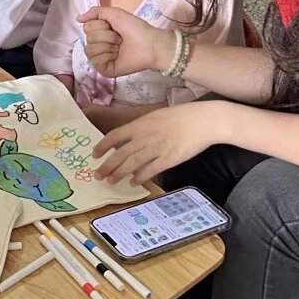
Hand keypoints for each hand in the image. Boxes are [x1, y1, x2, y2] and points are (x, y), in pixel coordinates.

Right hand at [78, 6, 174, 78]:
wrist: (149, 43)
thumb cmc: (135, 28)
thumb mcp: (114, 13)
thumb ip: (95, 12)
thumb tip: (77, 18)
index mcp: (99, 33)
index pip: (86, 27)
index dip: (100, 25)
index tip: (114, 27)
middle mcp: (98, 45)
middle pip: (88, 37)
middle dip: (106, 35)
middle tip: (119, 38)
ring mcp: (99, 58)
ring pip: (90, 49)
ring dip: (107, 45)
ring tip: (119, 47)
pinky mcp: (103, 69)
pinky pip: (95, 60)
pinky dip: (107, 55)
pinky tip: (117, 55)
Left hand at [93, 101, 227, 184]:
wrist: (203, 121)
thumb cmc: (181, 116)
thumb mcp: (156, 116)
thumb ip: (142, 127)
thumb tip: (129, 138)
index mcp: (140, 124)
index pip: (114, 136)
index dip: (102, 146)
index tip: (95, 154)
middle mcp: (144, 137)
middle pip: (120, 154)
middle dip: (107, 166)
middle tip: (98, 175)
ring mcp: (156, 149)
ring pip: (131, 164)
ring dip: (119, 174)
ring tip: (111, 181)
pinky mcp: (168, 159)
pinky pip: (150, 170)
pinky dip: (140, 177)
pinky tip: (134, 182)